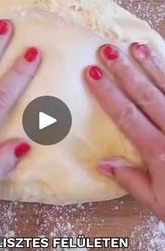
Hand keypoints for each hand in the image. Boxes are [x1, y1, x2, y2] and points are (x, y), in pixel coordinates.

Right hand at [85, 43, 164, 220]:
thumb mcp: (159, 203)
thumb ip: (132, 181)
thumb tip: (103, 163)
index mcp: (160, 151)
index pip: (127, 116)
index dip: (107, 93)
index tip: (92, 74)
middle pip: (146, 94)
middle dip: (125, 70)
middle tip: (108, 50)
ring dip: (152, 65)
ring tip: (137, 47)